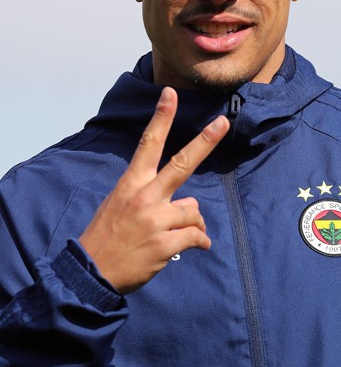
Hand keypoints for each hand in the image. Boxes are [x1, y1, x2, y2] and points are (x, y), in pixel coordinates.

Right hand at [79, 87, 228, 293]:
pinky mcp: (165, 244)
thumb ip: (152, 199)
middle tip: (223, 123)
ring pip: (194, 211)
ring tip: (176, 234)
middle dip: (205, 141)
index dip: (161, 118)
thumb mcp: (119, 206)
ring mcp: (155, 220)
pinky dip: (198, 242)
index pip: (148, 144)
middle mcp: (144, 197)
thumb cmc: (108, 238)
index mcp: (131, 184)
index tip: (170, 94)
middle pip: (182, 164)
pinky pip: (196, 236)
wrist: (90, 272)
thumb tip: (189, 206)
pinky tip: (192, 247)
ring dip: (192, 224)